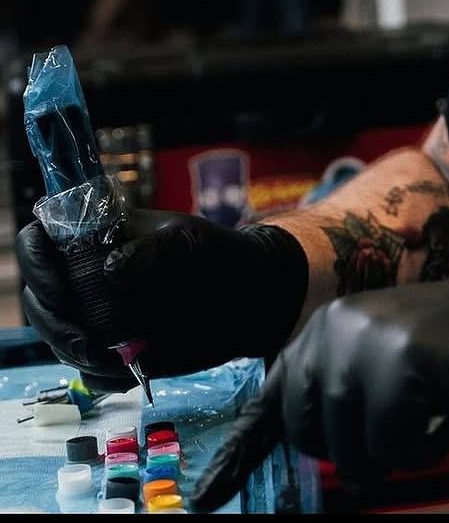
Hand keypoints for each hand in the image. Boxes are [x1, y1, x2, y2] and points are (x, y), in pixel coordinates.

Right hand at [15, 209, 306, 393]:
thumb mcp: (187, 242)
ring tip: (109, 359)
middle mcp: (88, 276)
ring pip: (60, 336)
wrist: (248, 296)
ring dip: (74, 352)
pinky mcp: (116, 348)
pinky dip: (101, 376)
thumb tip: (112, 271)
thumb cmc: (217, 254)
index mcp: (97, 237)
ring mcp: (99, 314)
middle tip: (83, 342)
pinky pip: (92, 370)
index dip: (36, 262)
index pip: (42, 241)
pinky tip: (127, 373)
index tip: (55, 288)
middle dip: (53, 322)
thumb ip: (152, 251)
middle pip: (41, 298)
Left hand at [189, 274, 448, 512]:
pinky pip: (392, 448)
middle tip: (408, 423)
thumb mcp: (393, 368)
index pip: (278, 396)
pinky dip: (428, 446)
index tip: (208, 501)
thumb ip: (347, 395)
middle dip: (359, 449)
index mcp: (331, 325)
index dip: (246, 453)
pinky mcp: (400, 361)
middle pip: (310, 436)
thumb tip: (318, 451)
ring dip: (402, 448)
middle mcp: (337, 325)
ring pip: (352, 450)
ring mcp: (367, 339)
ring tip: (439, 405)